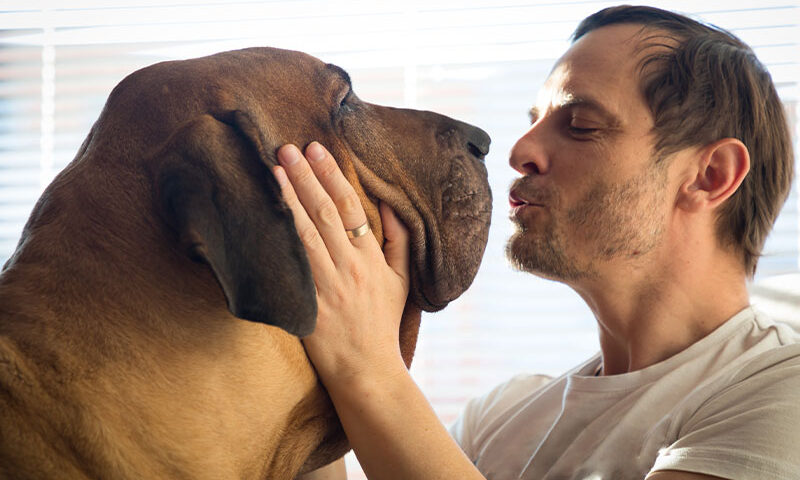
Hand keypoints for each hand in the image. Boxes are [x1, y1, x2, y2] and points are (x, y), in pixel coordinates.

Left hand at [273, 142, 410, 384]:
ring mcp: (326, 287)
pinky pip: (289, 267)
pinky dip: (276, 241)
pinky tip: (262, 219)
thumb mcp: (403, 280)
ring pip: (304, 234)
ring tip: (271, 171)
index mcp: (371, 259)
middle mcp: (349, 267)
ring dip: (287, 200)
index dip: (332, 175)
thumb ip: (400, 240)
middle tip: (285, 148)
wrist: (366, 369)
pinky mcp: (306, 306)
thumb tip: (387, 204)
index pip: (351, 207)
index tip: (316, 149)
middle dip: (304, 177)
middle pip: (324, 213)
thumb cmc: (382, 322)